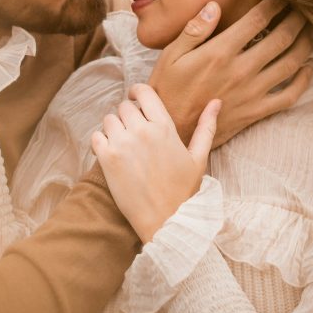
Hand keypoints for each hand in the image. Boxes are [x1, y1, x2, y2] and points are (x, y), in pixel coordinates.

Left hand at [90, 84, 219, 243]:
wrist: (166, 221)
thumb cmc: (184, 191)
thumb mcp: (199, 157)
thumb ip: (205, 127)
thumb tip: (216, 101)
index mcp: (164, 127)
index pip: (144, 92)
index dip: (137, 92)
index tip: (134, 98)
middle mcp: (142, 131)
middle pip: (124, 107)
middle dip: (127, 116)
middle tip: (133, 132)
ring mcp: (122, 144)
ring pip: (108, 119)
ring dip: (113, 128)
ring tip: (123, 144)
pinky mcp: (107, 159)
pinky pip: (96, 136)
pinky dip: (100, 142)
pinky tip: (111, 154)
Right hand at [149, 0, 312, 146]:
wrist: (172, 132)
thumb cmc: (168, 90)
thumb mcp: (171, 56)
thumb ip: (194, 30)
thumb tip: (214, 6)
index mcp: (220, 52)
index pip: (257, 20)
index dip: (274, 3)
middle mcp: (241, 70)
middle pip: (281, 38)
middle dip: (297, 18)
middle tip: (305, 7)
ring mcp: (252, 92)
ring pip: (291, 64)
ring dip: (305, 44)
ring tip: (310, 30)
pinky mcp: (256, 111)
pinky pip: (289, 96)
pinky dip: (303, 81)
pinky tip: (307, 69)